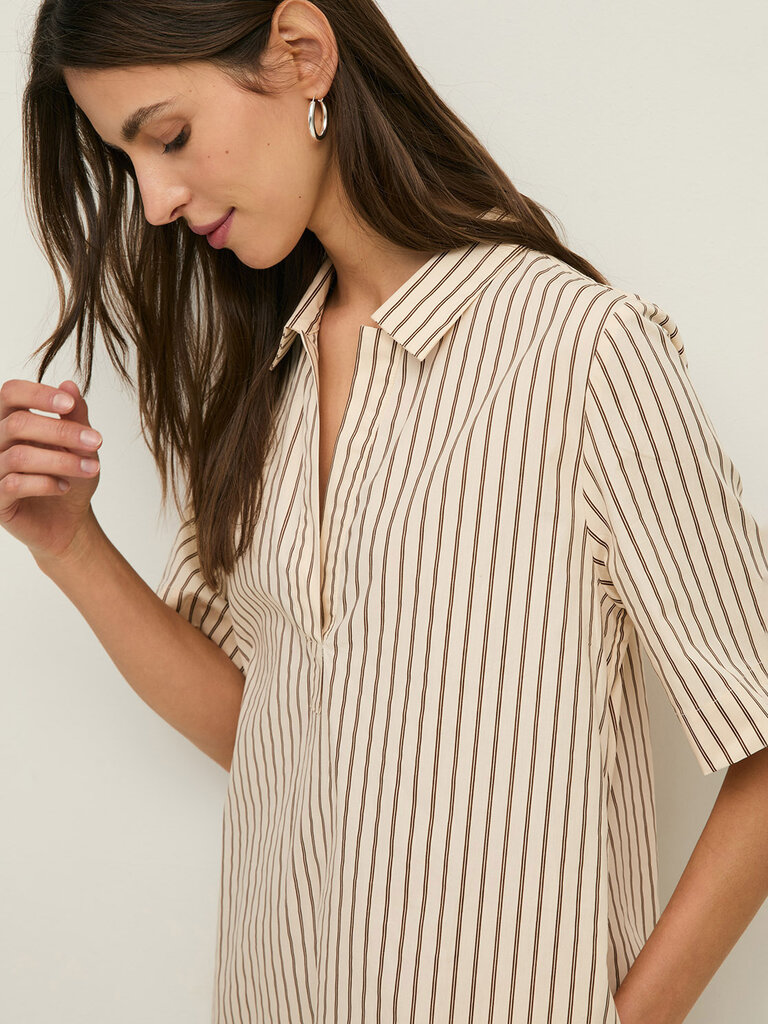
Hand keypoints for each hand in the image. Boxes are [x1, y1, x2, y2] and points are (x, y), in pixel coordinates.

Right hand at [0, 378, 102, 561]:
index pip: (11, 393)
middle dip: (62, 431)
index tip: (70, 403)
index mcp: (12, 420)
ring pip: (19, 456)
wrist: (69, 520)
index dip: (38, 394)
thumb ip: (75, 416)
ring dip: (62, 461)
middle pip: (17, 423)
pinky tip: (65, 487)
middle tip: (97, 441)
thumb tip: (70, 385)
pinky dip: (46, 483)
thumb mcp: (80, 444)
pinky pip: (13, 484)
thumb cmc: (70, 475)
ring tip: (91, 468)